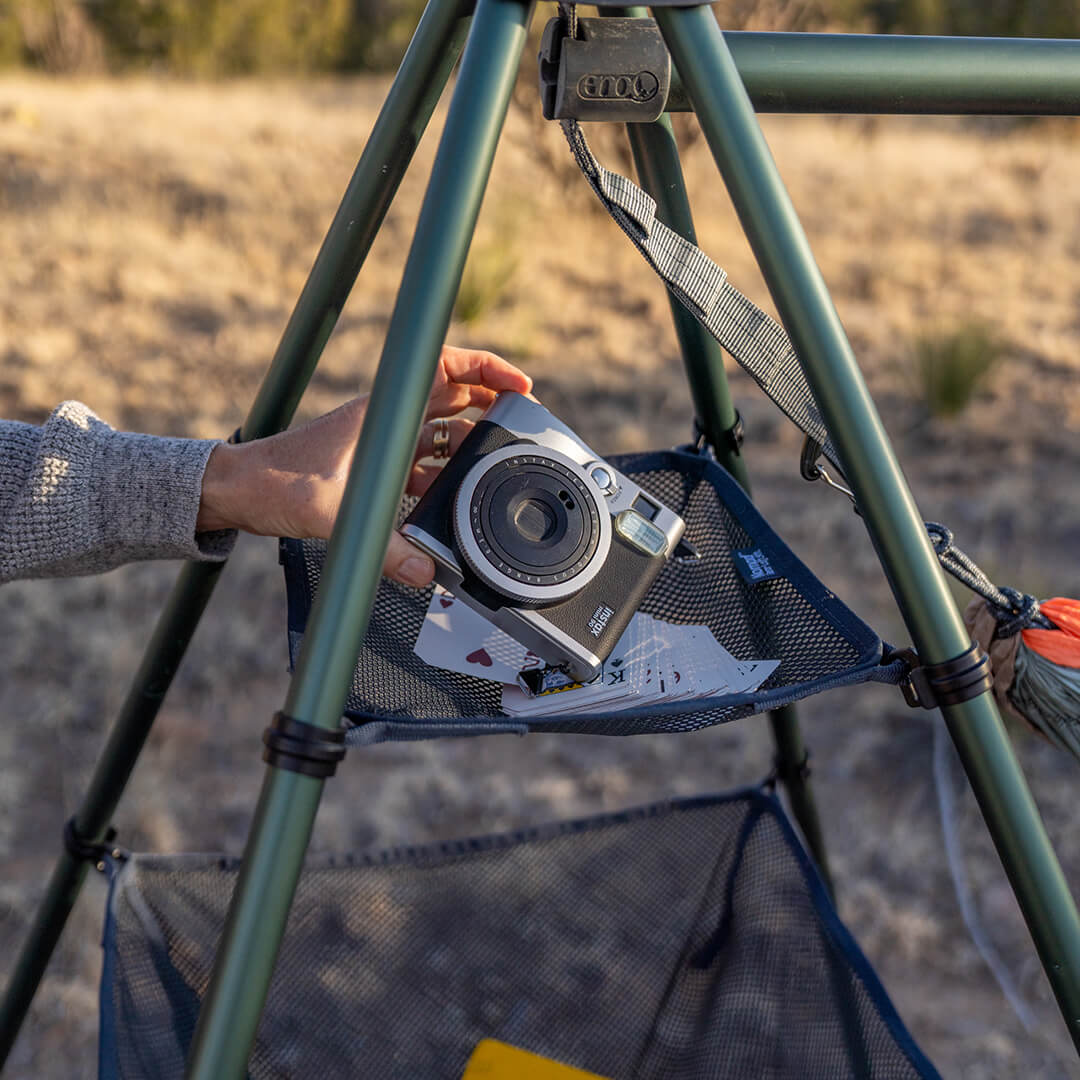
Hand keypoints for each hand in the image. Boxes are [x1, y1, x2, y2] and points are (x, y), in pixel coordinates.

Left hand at [197, 346, 531, 585]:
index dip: (487, 369)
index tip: (521, 385)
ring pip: (441, 432)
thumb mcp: (338, 515)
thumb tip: (428, 572)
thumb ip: (387, 550)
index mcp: (383, 412)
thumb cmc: (277, 484)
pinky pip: (422, 463)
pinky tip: (455, 496)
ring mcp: (382, 441)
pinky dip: (443, 474)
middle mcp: (387, 420)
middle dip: (491, 406)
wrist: (241, 491)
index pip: (444, 368)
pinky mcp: (375, 465)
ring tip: (498, 462)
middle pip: (453, 398)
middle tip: (525, 423)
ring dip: (469, 444)